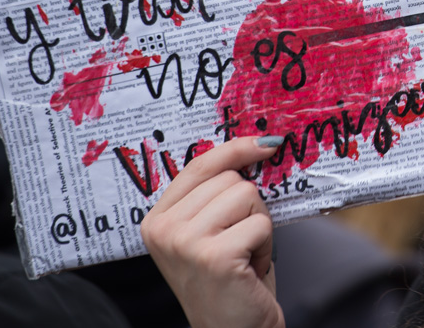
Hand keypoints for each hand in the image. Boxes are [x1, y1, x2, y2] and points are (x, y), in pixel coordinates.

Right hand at [141, 136, 283, 327]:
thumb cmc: (230, 279)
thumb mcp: (211, 232)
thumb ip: (216, 195)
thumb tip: (257, 146)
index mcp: (157, 219)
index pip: (199, 165)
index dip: (235, 149)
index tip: (264, 144)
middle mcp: (164, 229)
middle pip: (230, 178)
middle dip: (249, 207)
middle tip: (240, 242)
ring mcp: (186, 242)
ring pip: (247, 195)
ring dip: (258, 225)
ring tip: (244, 255)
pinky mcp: (214, 256)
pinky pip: (261, 223)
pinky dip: (265, 245)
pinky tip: (249, 269)